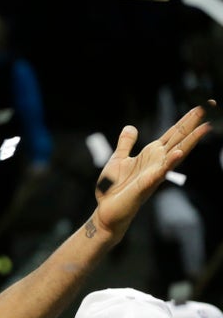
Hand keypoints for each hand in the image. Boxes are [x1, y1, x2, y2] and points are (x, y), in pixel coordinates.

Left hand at [92, 103, 212, 237]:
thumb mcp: (118, 159)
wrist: (107, 212)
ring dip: (190, 141)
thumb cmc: (114, 188)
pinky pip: (159, 173)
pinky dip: (169, 163)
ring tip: (204, 128)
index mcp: (152, 154)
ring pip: (175, 154)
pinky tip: (178, 153)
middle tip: (210, 107)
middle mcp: (157, 162)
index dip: (186, 119)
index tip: (202, 105)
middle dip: (194, 123)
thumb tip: (130, 127)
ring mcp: (154, 173)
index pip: (173, 133)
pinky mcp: (145, 185)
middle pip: (179, 138)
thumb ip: (126, 144)